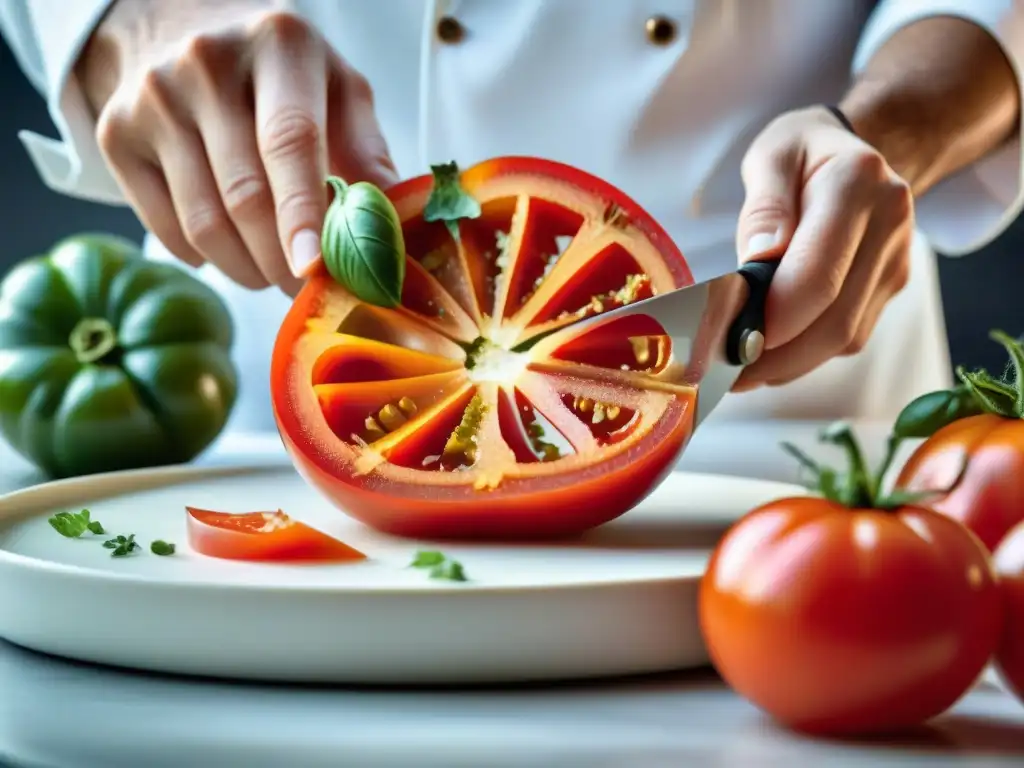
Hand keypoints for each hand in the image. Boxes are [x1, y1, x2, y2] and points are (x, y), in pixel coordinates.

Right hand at [77, 1, 397, 294]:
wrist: (178, 30)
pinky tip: (229, 249)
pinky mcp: (115, 134)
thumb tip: (391, 230)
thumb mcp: (336, 89)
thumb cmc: (278, 73)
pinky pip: (166, 229)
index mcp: (279, 44)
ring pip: (205, 223)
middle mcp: (207, 64)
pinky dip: (205, 258)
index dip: (302, 213)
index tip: (314, 270)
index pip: (290, 141)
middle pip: (246, 195)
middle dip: (282, 260)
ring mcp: (153, 99)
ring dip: (247, 269)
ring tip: (272, 273)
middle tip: (306, 288)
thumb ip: (368, 154)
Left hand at [731, 106, 912, 390]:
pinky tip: (768, 355)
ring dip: (788, 365)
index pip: (816, 278)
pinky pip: (849, 335)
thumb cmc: (803, 151)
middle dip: (774, 358)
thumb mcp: (771, 155)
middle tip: (722, 371)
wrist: (861, 149)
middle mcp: (888, 226)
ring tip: (737, 370)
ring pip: (844, 338)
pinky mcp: (890, 286)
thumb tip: (759, 258)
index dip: (772, 323)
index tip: (726, 343)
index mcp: (856, 186)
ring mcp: (895, 261)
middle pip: (834, 322)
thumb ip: (764, 205)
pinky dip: (806, 355)